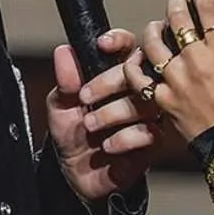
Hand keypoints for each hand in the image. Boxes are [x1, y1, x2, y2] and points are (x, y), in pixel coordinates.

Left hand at [45, 29, 161, 200]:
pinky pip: (150, 132)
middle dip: (110, 81)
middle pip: (140, 69)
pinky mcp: (153, 141)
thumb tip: (64, 51)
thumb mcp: (61, 105)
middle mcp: (136, 89)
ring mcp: (148, 114)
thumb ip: (65, 80)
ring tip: (90, 125)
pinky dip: (126, 138)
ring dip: (115, 112)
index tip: (102, 45)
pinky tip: (108, 145)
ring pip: (146, 101)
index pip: (128, 46)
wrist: (75, 174)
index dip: (120, 40)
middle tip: (84, 97)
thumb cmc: (71, 132)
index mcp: (116, 73)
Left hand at [124, 0, 213, 141]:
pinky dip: (136, 66)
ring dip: (153, 29)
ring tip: (155, 27)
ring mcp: (177, 79)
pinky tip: (137, 59)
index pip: (210, 9)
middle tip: (175, 2)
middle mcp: (197, 61)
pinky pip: (140, 76)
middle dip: (175, 5)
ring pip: (154, 42)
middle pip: (178, 19)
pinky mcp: (163, 98)